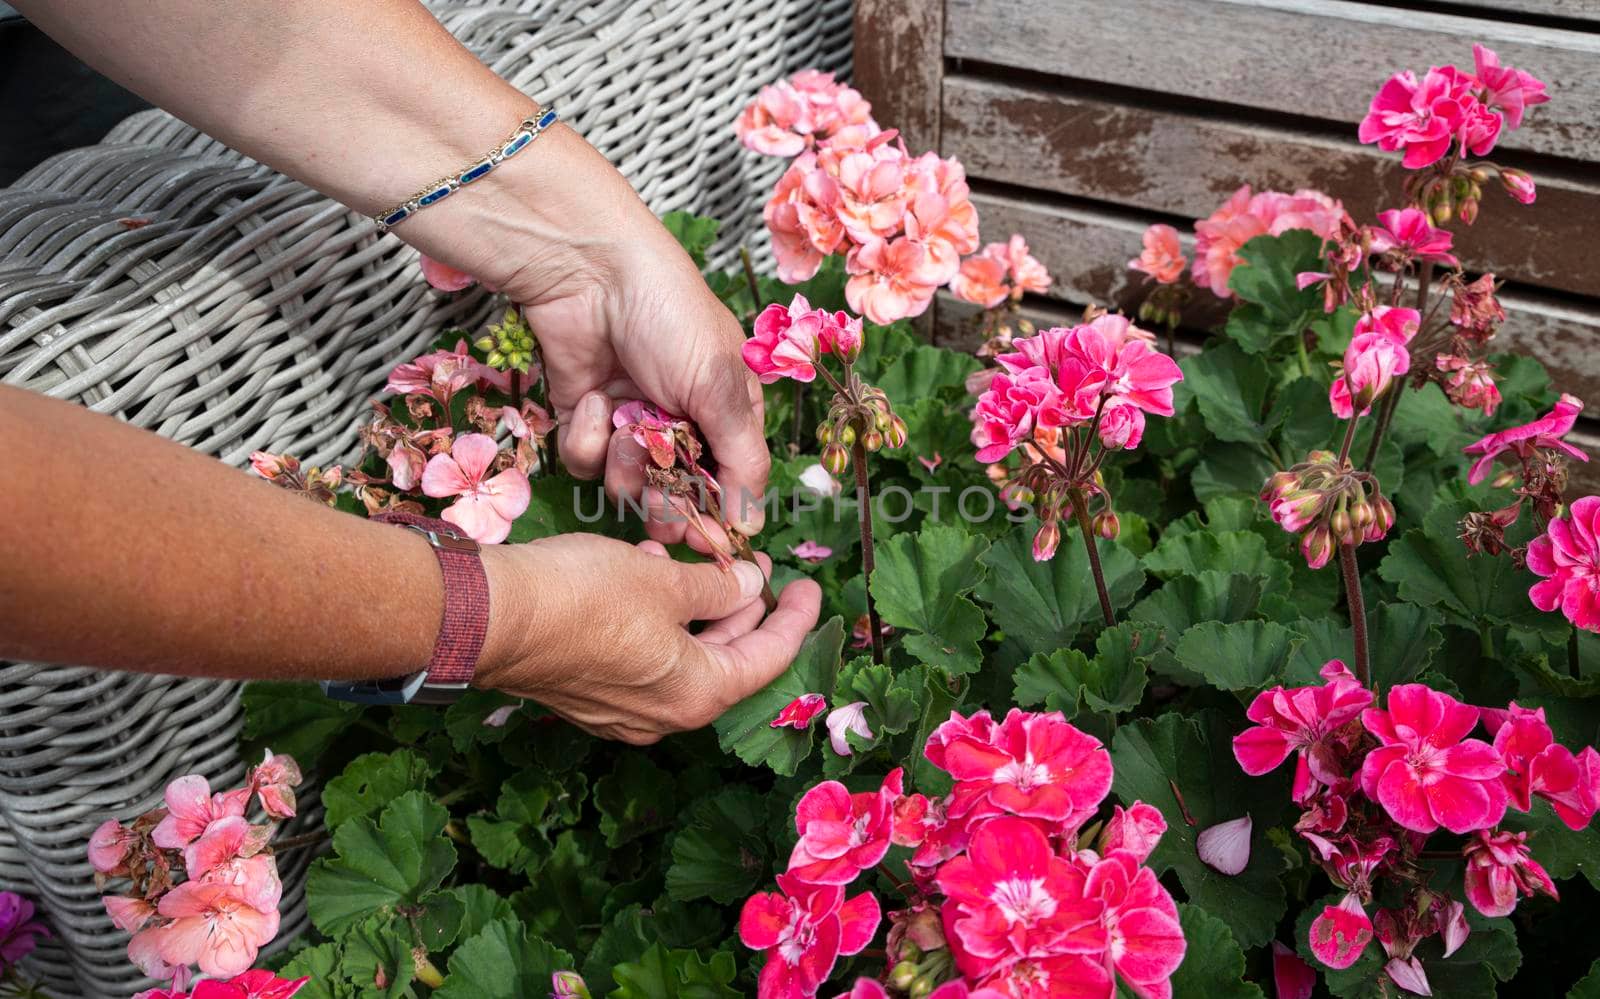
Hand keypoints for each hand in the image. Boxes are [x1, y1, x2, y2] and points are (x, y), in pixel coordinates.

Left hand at [412, 122, 770, 536]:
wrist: (589, 271)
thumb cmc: (670, 315)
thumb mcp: (721, 388)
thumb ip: (742, 461)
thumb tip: (751, 525)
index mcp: (728, 412)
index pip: (731, 483)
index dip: (718, 515)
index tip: (707, 541)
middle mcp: (682, 422)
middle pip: (677, 495)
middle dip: (667, 502)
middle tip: (659, 504)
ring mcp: (631, 421)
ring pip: (627, 485)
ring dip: (625, 466)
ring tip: (625, 431)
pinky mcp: (585, 418)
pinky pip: (586, 461)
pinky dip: (589, 438)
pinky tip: (594, 401)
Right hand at [476, 534, 820, 743]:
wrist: (490, 618)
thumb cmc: (584, 597)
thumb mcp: (664, 580)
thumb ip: (717, 586)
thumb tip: (749, 586)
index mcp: (698, 694)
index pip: (769, 658)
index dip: (795, 618)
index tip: (808, 586)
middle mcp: (664, 714)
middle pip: (727, 660)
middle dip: (744, 609)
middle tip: (752, 565)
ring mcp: (623, 711)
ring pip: (682, 656)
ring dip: (696, 608)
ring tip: (693, 558)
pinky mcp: (589, 695)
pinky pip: (643, 658)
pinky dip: (658, 620)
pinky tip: (647, 574)